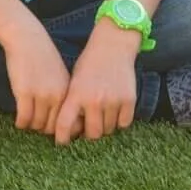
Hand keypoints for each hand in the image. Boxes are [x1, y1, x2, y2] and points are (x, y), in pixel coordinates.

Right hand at [1, 25, 71, 136]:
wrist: (26, 38)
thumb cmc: (41, 55)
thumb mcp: (59, 74)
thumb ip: (62, 94)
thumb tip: (60, 116)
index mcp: (68, 92)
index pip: (68, 122)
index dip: (59, 128)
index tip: (50, 127)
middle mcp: (57, 96)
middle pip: (51, 126)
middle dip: (43, 128)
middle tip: (36, 125)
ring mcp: (40, 95)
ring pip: (36, 124)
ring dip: (31, 125)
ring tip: (26, 121)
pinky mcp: (24, 93)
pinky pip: (23, 118)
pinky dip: (20, 123)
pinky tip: (18, 121)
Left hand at [55, 28, 140, 144]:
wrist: (113, 46)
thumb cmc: (90, 63)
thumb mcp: (74, 80)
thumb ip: (73, 102)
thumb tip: (71, 129)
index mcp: (76, 94)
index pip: (65, 123)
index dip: (62, 138)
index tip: (61, 143)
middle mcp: (94, 100)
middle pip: (93, 134)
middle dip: (90, 134)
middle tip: (89, 129)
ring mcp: (113, 101)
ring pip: (109, 130)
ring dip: (105, 126)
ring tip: (102, 115)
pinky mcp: (129, 100)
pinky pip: (124, 123)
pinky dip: (119, 121)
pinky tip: (114, 111)